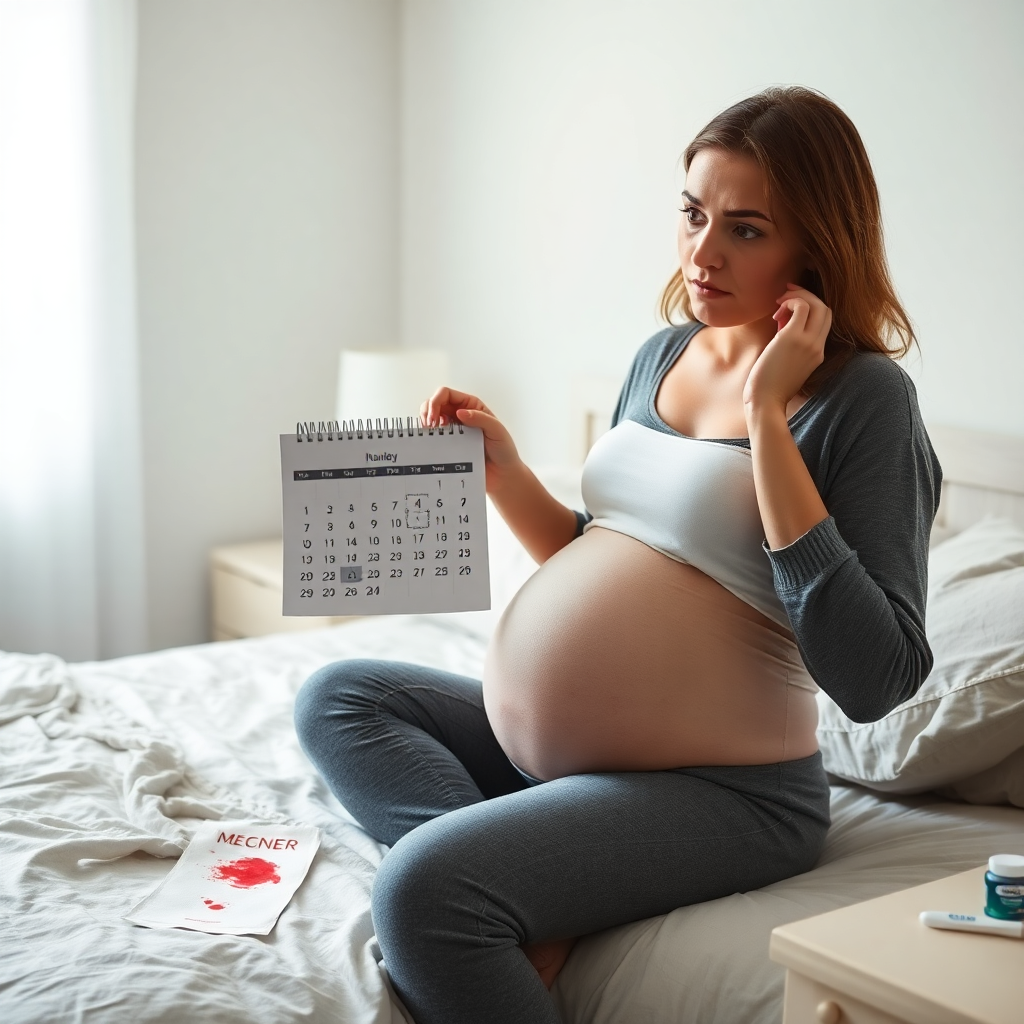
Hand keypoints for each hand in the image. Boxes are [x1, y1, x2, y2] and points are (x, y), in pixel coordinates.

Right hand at [420, 386, 521, 491]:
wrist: (503, 475)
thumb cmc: (504, 451)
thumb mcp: (496, 430)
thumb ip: (479, 418)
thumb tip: (460, 412)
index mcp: (471, 406)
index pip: (446, 394)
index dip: (435, 401)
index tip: (434, 418)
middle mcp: (460, 415)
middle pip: (434, 403)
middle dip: (427, 411)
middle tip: (428, 427)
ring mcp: (453, 430)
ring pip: (431, 418)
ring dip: (425, 422)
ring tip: (428, 433)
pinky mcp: (449, 444)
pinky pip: (434, 437)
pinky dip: (428, 437)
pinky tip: (431, 442)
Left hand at [743, 283, 831, 417]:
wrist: (765, 402)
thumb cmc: (769, 387)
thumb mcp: (786, 362)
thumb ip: (789, 342)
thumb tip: (781, 321)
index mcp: (818, 354)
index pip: (825, 322)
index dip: (811, 308)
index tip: (791, 306)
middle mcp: (817, 347)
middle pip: (826, 309)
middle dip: (806, 296)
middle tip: (785, 296)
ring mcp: (808, 342)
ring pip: (817, 304)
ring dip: (797, 296)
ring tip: (779, 303)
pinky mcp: (792, 338)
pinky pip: (800, 307)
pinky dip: (790, 301)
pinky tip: (776, 312)